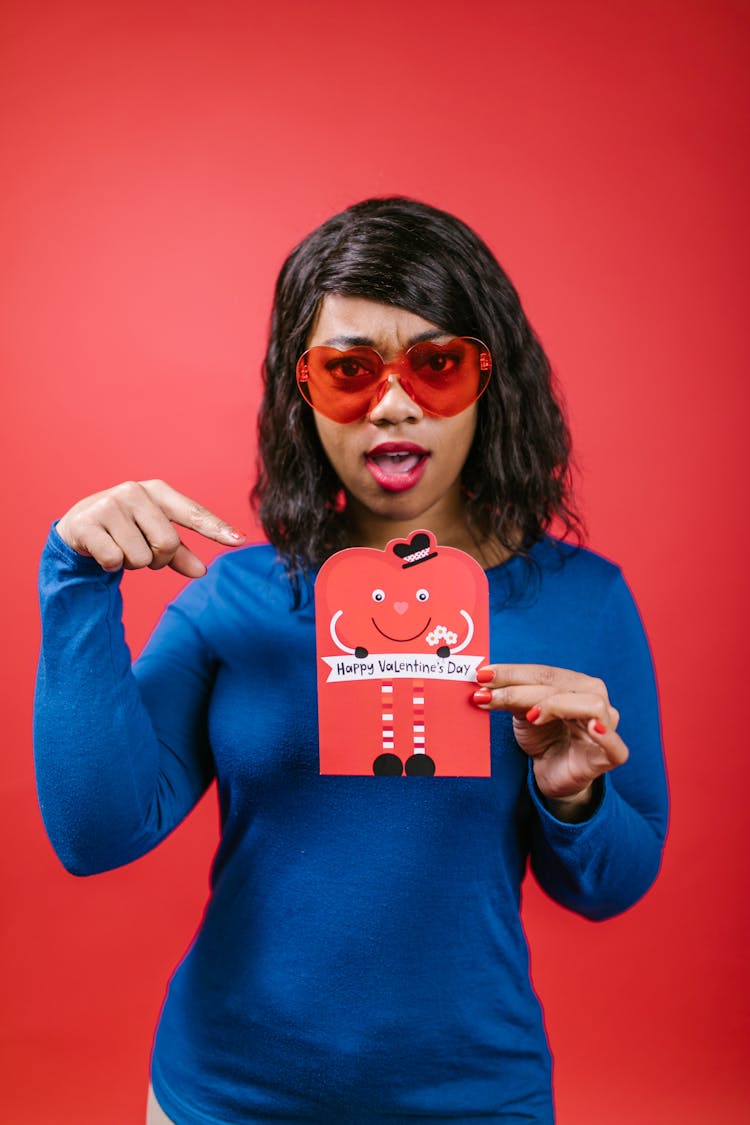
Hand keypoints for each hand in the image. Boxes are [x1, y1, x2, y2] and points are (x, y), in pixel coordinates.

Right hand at [55, 479, 245, 578]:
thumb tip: (202, 571)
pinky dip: (110, 565)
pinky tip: (101, 551)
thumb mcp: (155, 538)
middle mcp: (135, 491)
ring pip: (140, 557)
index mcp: (158, 491)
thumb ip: (180, 554)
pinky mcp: (87, 522)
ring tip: (119, 547)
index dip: (217, 529)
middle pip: (167, 544)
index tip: (239, 540)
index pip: (194, 513)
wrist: (80, 525)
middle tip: (141, 550)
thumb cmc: (127, 529)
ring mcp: (109, 504)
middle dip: (157, 559)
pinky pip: (114, 560)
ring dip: (132, 563)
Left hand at [472, 664, 628, 815]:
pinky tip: (591, 728)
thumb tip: (483, 681)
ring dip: (556, 705)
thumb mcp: (523, 714)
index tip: (482, 676)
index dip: (513, 672)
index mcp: (576, 684)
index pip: (544, 673)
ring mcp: (607, 727)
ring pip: (590, 705)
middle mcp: (595, 699)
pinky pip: (615, 746)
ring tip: (529, 716)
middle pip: (561, 686)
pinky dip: (605, 735)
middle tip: (487, 694)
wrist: (554, 775)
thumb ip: (511, 697)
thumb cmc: (544, 739)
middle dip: (520, 689)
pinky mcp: (610, 757)